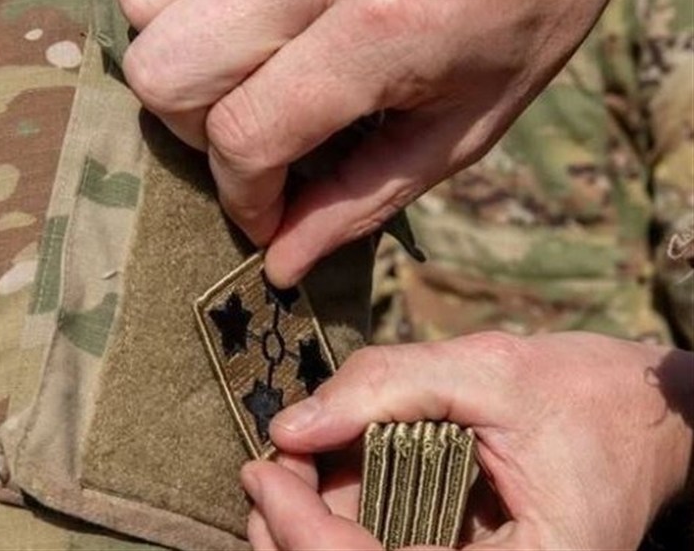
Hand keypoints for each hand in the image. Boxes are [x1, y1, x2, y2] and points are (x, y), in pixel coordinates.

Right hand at [118, 0, 609, 286]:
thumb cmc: (524, 16)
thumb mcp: (464, 127)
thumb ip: (364, 197)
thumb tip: (280, 262)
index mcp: (377, 30)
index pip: (245, 132)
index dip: (243, 197)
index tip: (267, 215)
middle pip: (166, 71)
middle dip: (197, 132)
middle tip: (256, 140)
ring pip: (144, 7)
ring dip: (183, 61)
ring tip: (250, 76)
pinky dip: (188, 11)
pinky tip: (249, 31)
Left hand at [242, 332, 693, 548]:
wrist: (643, 414)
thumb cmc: (589, 396)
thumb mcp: (490, 371)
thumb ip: (388, 384)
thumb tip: (292, 424)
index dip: (305, 532)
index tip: (261, 471)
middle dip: (297, 531)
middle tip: (266, 469)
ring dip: (316, 523)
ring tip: (291, 466)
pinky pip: (390, 549)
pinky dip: (348, 516)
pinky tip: (329, 475)